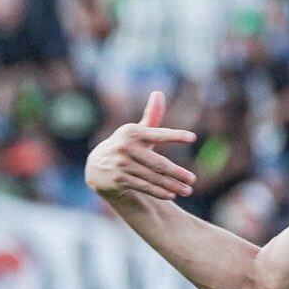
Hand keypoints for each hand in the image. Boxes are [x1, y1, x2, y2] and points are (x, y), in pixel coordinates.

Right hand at [85, 90, 196, 204]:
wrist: (96, 168)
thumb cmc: (124, 146)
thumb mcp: (136, 131)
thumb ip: (151, 116)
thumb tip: (158, 93)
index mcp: (132, 132)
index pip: (158, 134)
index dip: (175, 135)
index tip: (192, 137)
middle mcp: (125, 147)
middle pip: (158, 163)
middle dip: (177, 173)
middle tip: (193, 179)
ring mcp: (121, 164)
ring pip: (153, 177)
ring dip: (172, 185)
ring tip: (187, 190)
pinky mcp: (118, 179)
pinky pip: (144, 187)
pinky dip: (159, 191)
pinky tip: (172, 194)